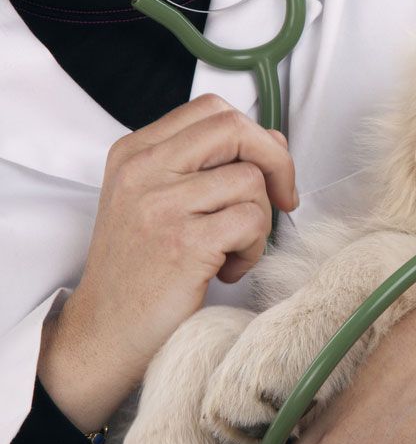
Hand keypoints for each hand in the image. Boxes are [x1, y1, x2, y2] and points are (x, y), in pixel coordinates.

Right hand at [39, 94, 297, 430]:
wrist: (104, 333)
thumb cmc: (142, 270)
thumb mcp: (160, 203)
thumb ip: (208, 166)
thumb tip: (273, 139)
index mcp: (136, 152)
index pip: (213, 110)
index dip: (255, 136)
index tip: (268, 173)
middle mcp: (143, 169)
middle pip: (236, 129)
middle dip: (277, 163)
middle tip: (283, 201)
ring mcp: (160, 204)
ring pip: (252, 181)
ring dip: (260, 222)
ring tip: (232, 252)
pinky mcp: (183, 242)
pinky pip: (252, 222)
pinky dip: (253, 250)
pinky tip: (227, 271)